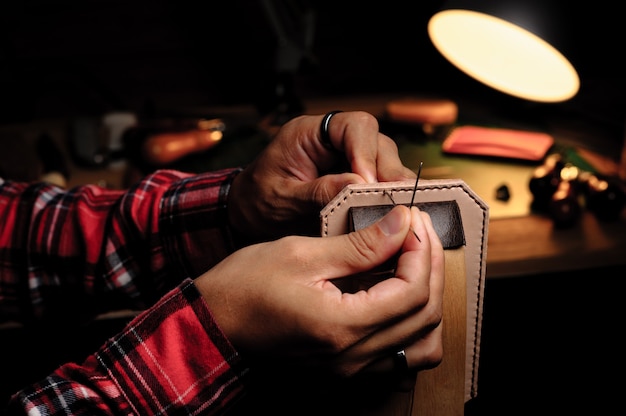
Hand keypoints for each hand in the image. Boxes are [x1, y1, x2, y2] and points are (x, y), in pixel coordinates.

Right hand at [195, 204, 443, 377]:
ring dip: (427, 301)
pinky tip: (396, 294)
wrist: (213, 323)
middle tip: (417, 232)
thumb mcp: (302, 253)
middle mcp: (352, 357)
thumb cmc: (244, 286)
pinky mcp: (345, 369)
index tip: (412, 220)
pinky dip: (411, 324)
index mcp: (341, 326)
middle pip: (425, 317)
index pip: (412, 291)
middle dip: (430, 267)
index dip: (421, 250)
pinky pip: (399, 355)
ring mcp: (350, 369)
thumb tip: (401, 223)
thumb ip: (359, 244)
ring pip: (421, 344)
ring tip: (414, 263)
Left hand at [228, 111, 415, 241]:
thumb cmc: (257, 202)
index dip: (366, 152)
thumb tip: (357, 184)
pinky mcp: (351, 176)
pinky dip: (384, 194)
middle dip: (385, 170)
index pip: (353, 126)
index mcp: (308, 133)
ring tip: (394, 208)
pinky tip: (389, 211)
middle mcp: (331, 140)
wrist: (247, 214)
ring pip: (383, 160)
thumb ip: (316, 192)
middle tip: (392, 201)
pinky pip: (377, 179)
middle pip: (375, 141)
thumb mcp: (281, 200)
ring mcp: (344, 157)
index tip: (368, 183)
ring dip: (389, 184)